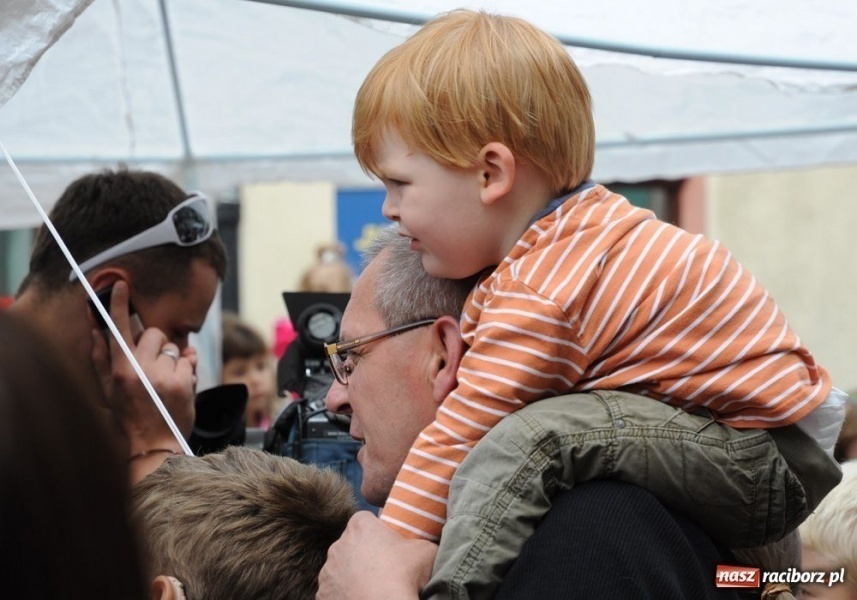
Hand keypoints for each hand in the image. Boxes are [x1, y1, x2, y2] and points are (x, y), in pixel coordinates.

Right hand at [90, 281, 195, 482]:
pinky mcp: (183, 383)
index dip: (118, 305)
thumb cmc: (129, 415)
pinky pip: (189, 361)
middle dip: (156, 345)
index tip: (122, 284)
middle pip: (154, 333)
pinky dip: (187, 370)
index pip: (118, 330)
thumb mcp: (108, 389)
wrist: (153, 445)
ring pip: (173, 347)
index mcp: (119, 370)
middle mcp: (139, 371)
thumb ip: (100, 357)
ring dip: (172, 360)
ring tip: (164, 382)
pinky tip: (179, 387)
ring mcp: (162, 376)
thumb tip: (95, 328)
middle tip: (153, 367)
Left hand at [317, 511, 437, 599]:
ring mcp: (327, 572)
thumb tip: (426, 545)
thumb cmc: (404, 577)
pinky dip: (346, 596)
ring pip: (342, 570)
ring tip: (374, 590)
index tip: (390, 545)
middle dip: (365, 554)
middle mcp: (338, 545)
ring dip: (353, 577)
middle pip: (352, 545)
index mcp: (360, 526)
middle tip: (385, 570)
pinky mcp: (322, 595)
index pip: (366, 520)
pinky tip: (363, 599)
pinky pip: (335, 592)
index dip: (378, 532)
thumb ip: (424, 541)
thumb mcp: (427, 551)